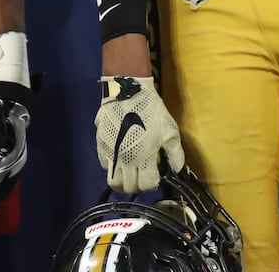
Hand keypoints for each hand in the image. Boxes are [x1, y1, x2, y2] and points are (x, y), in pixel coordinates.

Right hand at [96, 76, 184, 192]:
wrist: (128, 90)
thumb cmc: (151, 109)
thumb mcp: (170, 129)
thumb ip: (176, 153)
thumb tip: (178, 170)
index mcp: (145, 158)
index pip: (146, 185)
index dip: (152, 184)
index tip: (155, 176)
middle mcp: (126, 160)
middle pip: (128, 187)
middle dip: (137, 185)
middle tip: (141, 175)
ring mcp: (111, 153)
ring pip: (112, 181)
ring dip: (122, 181)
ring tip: (128, 172)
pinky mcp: (100, 144)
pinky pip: (103, 164)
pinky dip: (111, 166)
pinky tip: (119, 157)